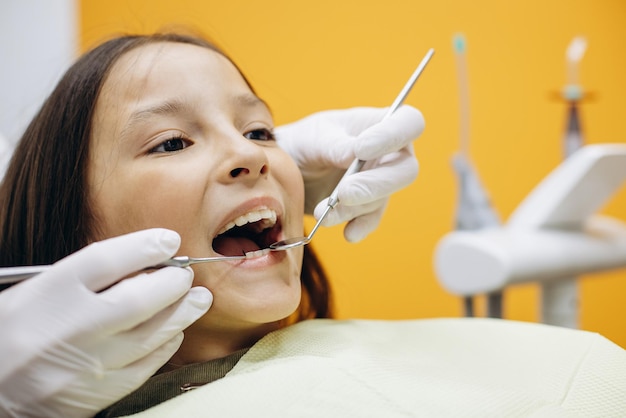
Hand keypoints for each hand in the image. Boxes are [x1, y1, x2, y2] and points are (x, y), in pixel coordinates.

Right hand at [0, 229, 211, 417]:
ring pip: (150, 335)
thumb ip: (84, 277)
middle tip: (186, 275)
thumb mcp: (37, 291)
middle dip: (172, 283)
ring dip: (182, 314)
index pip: (105, 261)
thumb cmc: (16, 330)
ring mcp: (86, 364)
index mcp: (48, 294)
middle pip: (138, 299)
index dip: (144, 246)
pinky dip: (166, 346)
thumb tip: (143, 262)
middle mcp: (69, 329)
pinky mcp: (97, 394)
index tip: (168, 240)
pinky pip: (145, 367)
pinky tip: (174, 332)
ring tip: (198, 299)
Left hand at [276, 106, 424, 241]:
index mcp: (381, 124)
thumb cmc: (307, 142)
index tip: (361, 149)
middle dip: (375, 184)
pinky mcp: (367, 207)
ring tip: (322, 211)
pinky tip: (348, 233)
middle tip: (344, 192)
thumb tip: (355, 153)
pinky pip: (371, 219)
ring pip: (383, 198)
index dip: (392, 136)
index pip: (409, 123)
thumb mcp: (315, 137)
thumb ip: (335, 144)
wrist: (289, 169)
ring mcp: (380, 183)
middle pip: (406, 170)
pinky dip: (359, 227)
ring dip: (353, 207)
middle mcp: (389, 154)